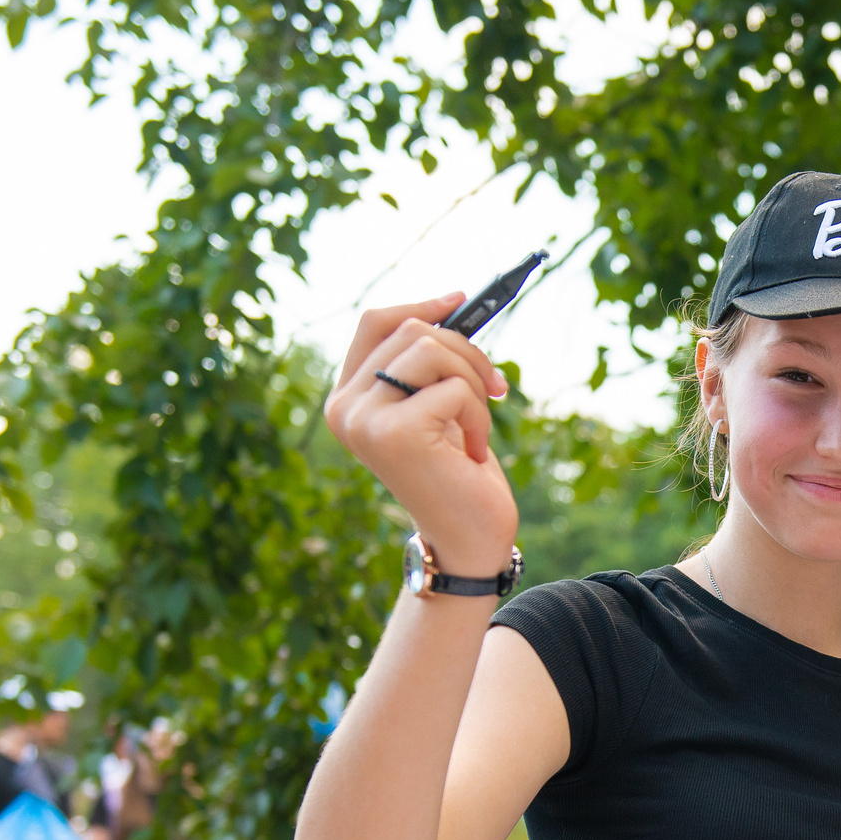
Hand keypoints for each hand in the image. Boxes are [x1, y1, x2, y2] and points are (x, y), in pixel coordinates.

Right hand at [325, 292, 517, 573]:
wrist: (467, 541)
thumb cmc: (457, 473)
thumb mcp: (438, 407)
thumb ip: (428, 364)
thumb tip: (451, 303)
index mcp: (347, 399)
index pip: (374, 323)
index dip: (420, 304)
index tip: (460, 299)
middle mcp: (345, 408)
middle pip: (412, 329)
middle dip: (467, 351)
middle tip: (495, 387)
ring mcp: (365, 421)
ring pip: (434, 350)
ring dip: (475, 385)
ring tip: (478, 427)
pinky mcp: (394, 434)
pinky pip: (456, 389)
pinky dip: (481, 416)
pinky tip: (475, 453)